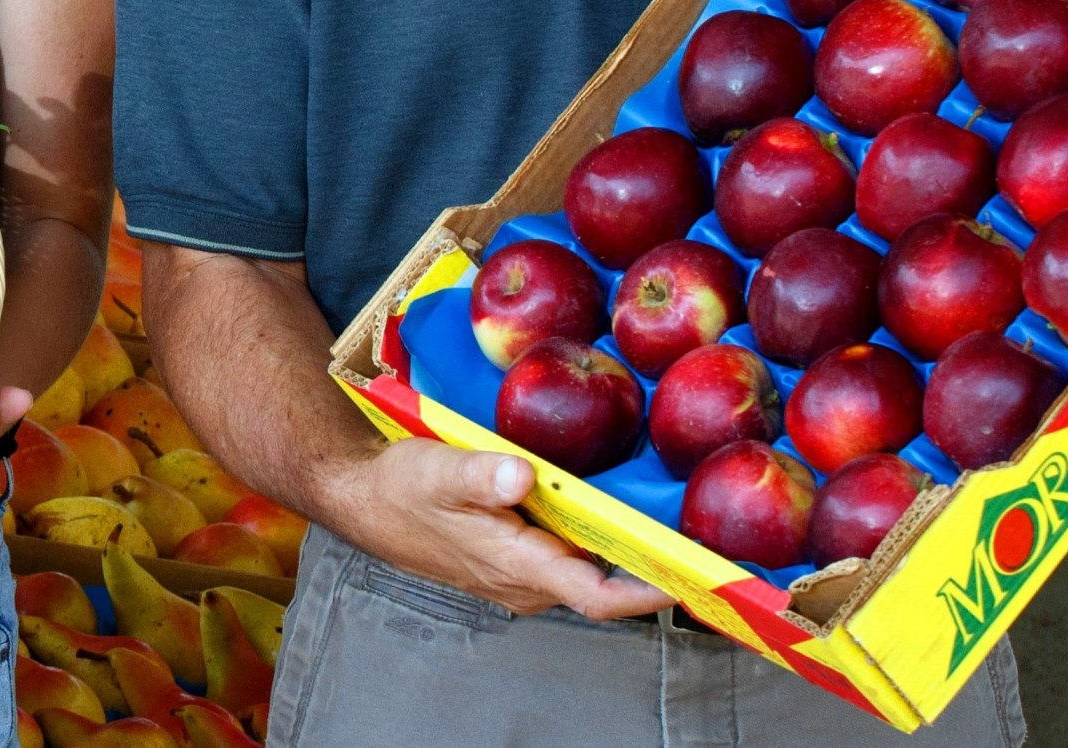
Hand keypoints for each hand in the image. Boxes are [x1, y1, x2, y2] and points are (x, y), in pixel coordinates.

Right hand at [326, 438, 670, 620]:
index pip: (597, 596)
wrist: (365, 498)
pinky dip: (597, 536)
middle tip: (703, 536)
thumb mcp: (436, 471)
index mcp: (515, 565)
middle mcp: (526, 580)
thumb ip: (480, 475)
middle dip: (652, 565)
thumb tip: (522, 475)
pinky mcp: (515, 554)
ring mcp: (522, 571)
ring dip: (626, 550)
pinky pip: (569, 555)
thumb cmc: (401, 488)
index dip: (647, 592)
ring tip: (671, 517)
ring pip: (587, 569)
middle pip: (603, 584)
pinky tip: (610, 503)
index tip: (691, 576)